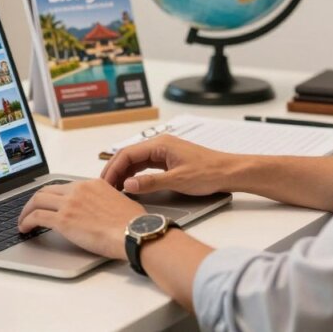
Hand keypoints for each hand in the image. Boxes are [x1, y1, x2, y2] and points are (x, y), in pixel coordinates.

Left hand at [17, 179, 145, 259]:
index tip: (47, 204)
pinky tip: (25, 228)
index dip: (51, 196)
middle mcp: (78, 190)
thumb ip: (104, 201)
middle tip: (30, 211)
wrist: (135, 232)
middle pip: (46, 190)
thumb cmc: (133, 223)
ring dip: (26, 211)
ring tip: (23, 221)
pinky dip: (26, 221)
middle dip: (34, 201)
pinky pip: (37, 217)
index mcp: (91, 184)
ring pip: (37, 201)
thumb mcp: (119, 201)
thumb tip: (99, 211)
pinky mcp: (63, 220)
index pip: (63, 187)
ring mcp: (69, 204)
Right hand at [100, 134, 238, 195]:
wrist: (229, 172)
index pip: (127, 153)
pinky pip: (145, 166)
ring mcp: (164, 152)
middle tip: (104, 187)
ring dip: (124, 173)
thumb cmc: (208, 173)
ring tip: (114, 188)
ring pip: (136, 161)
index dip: (113, 168)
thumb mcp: (178, 180)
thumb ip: (151, 183)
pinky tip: (130, 185)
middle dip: (115, 170)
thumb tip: (127, 185)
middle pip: (129, 155)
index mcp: (160, 144)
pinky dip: (135, 175)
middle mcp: (160, 145)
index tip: (105, 183)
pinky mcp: (169, 161)